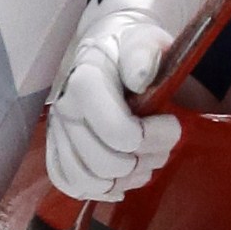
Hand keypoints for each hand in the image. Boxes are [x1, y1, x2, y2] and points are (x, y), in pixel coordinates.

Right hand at [46, 0, 180, 200]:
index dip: (154, 138)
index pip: (119, 133)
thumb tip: (141, 79)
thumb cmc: (132, 47)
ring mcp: (59, 132)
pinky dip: (99, 189)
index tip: (173, 124)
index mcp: (85, 81)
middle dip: (144, 160)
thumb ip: (144, 54)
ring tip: (146, 164)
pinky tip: (122, 178)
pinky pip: (70, 183)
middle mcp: (65, 108)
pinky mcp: (57, 148)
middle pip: (106, 163)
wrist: (109, 50)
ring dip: (125, 180)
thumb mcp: (145, 40)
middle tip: (164, 147)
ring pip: (88, 180)